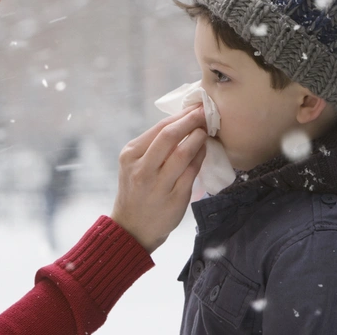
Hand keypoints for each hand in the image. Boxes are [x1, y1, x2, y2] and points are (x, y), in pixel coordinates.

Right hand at [110, 106, 207, 253]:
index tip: (195, 108)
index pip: (159, 128)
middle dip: (191, 121)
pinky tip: (204, 150)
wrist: (133, 227)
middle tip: (204, 113)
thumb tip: (182, 121)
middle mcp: (142, 169)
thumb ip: (152, 146)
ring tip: (206, 131)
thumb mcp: (134, 164)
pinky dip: (200, 157)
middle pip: (169, 136)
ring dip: (198, 138)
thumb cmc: (137, 190)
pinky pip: (192, 172)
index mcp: (130, 155)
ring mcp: (158, 185)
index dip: (180, 116)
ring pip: (183, 153)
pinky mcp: (174, 198)